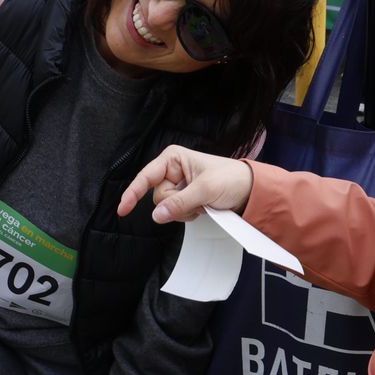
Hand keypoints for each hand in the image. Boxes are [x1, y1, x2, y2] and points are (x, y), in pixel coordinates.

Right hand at [116, 145, 254, 222]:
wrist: (250, 190)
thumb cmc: (231, 178)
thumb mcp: (205, 189)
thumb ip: (180, 202)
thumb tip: (157, 215)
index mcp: (174, 158)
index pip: (146, 177)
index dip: (133, 193)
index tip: (123, 209)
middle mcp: (172, 171)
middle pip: (158, 196)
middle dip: (175, 203)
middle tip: (197, 199)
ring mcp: (178, 186)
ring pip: (166, 208)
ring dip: (183, 210)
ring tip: (202, 202)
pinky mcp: (185, 199)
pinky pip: (176, 213)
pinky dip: (188, 214)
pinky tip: (202, 207)